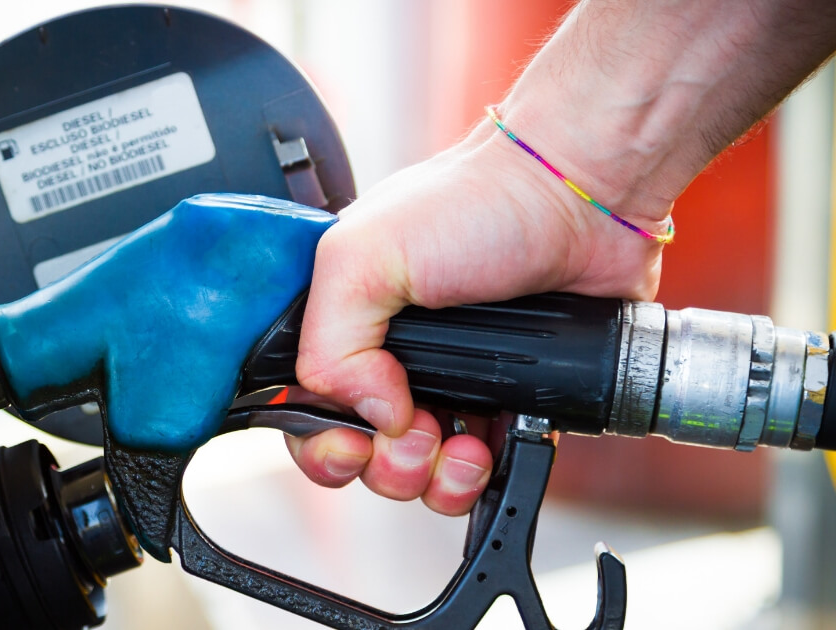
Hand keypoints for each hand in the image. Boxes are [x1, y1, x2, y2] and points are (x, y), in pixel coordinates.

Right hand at [290, 119, 666, 513]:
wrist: (579, 197)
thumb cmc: (476, 204)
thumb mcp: (363, 255)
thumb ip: (330, 343)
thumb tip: (368, 414)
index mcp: (346, 321)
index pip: (305, 405)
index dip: (321, 438)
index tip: (351, 441)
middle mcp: (391, 355)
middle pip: (359, 450)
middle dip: (383, 464)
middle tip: (413, 437)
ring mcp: (450, 382)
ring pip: (417, 470)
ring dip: (431, 478)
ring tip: (457, 447)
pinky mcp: (507, 401)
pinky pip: (479, 469)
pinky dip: (478, 476)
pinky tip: (488, 450)